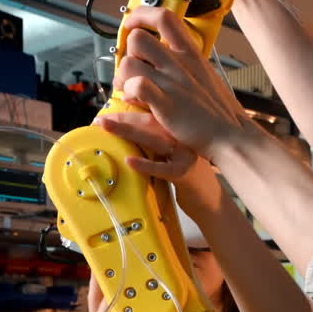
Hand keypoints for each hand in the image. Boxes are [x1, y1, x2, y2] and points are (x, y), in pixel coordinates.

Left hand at [95, 112, 223, 217]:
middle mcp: (184, 138)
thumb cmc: (189, 178)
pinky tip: (129, 161)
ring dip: (128, 131)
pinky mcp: (185, 174)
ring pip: (153, 138)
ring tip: (107, 127)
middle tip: (101, 119)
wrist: (212, 200)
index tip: (108, 112)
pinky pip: (162, 168)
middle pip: (150, 122)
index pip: (153, 114)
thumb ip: (158, 144)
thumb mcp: (174, 155)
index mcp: (180, 131)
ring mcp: (186, 154)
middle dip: (123, 118)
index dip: (129, 111)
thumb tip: (130, 135)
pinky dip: (145, 164)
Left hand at [114, 6, 260, 160]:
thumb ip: (187, 63)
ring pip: (130, 63)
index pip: (165, 17)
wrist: (231, 137)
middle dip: (128, 54)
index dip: (142, 16)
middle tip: (133, 72)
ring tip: (130, 91)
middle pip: (138, 38)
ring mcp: (173, 84)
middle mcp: (180, 65)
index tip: (132, 25)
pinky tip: (134, 101)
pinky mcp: (166, 105)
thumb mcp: (207, 76)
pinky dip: (128, 93)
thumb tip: (171, 55)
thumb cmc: (220, 112)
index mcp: (191, 55)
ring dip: (123, 78)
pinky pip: (137, 86)